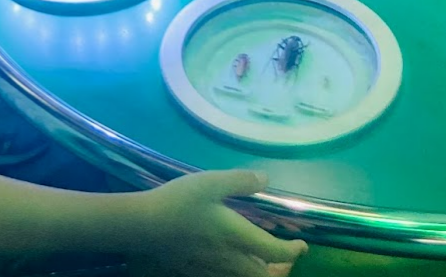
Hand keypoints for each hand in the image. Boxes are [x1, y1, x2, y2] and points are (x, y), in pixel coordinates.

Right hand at [128, 171, 306, 276]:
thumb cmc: (179, 202)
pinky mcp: (196, 271)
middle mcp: (230, 259)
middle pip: (264, 276)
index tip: (302, 245)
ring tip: (262, 262)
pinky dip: (238, 274)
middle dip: (280, 270)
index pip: (276, 253)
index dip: (293, 252)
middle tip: (285, 258)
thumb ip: (240, 181)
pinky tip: (231, 262)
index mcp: (238, 237)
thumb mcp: (211, 182)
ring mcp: (213, 269)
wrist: (143, 227)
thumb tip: (266, 179)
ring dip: (261, 274)